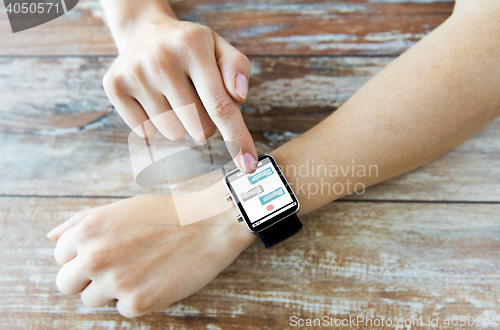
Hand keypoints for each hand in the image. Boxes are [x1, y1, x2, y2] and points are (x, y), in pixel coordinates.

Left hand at [46, 191, 255, 317]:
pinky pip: (122, 309)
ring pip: (91, 300)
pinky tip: (157, 278)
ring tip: (140, 269)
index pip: (60, 256)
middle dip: (87, 278)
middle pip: (65, 284)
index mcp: (88, 230)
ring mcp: (115, 281)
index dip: (82, 255)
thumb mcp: (120, 208)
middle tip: (117, 267)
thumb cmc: (167, 214)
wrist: (210, 224)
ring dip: (112, 289)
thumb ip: (80, 221)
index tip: (105, 252)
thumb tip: (50, 236)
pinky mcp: (138, 303)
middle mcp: (95, 256)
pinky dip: (138, 298)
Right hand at [102, 11, 257, 172]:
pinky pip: (146, 131)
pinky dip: (155, 122)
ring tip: (173, 93)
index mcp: (193, 46)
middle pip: (199, 127)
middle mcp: (161, 59)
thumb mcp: (219, 47)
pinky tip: (153, 96)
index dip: (237, 139)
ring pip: (174, 132)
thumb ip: (237, 68)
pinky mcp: (115, 87)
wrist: (144, 32)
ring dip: (180, 122)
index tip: (248, 165)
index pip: (220, 105)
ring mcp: (134, 74)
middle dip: (206, 122)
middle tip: (196, 96)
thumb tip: (239, 97)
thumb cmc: (190, 47)